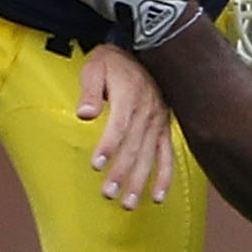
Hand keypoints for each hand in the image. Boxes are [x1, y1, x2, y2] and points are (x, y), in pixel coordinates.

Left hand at [77, 42, 176, 209]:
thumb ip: (90, 91)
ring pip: (150, 155)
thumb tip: (83, 114)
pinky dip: (165, 177)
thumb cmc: (112, 62)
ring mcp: (159, 121)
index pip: (119, 125)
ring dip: (140, 181)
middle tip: (108, 195)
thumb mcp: (95, 67)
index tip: (97, 165)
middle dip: (121, 172)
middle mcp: (148, 110)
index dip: (109, 146)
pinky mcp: (165, 128)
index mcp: (130, 96)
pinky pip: (167, 155)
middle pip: (134, 146)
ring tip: (128, 204)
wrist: (144, 48)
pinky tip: (158, 197)